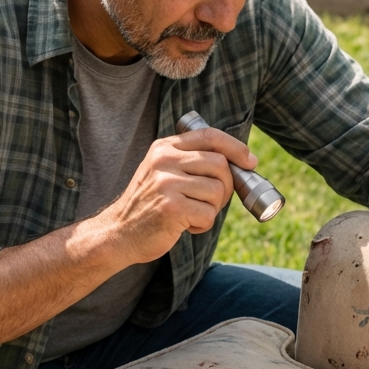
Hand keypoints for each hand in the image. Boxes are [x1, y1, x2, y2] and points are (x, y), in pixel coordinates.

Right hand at [98, 127, 256, 264]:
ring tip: (192, 215)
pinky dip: (203, 225)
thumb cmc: (149, 205)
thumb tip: (241, 162)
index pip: (209, 136)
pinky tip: (185, 226)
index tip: (250, 161)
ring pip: (217, 191)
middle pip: (220, 165)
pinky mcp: (171, 208)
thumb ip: (191, 161)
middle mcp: (164, 160)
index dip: (235, 147)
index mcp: (164, 148)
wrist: (119, 232)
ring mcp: (166, 183)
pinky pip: (208, 214)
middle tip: (213, 201)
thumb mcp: (162, 172)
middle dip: (227, 186)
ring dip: (212, 209)